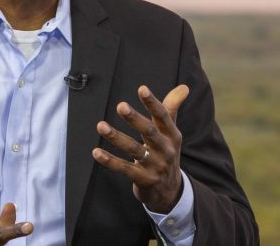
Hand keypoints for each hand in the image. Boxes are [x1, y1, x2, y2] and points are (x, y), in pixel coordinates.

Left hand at [92, 84, 189, 213]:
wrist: (170, 192)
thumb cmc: (166, 153)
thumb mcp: (171, 133)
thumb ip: (171, 109)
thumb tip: (184, 86)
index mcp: (172, 136)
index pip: (163, 117)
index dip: (153, 103)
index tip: (142, 89)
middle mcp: (166, 150)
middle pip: (149, 132)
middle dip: (135, 119)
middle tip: (120, 106)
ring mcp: (155, 166)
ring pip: (134, 150)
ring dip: (116, 137)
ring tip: (100, 126)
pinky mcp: (143, 180)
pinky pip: (124, 169)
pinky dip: (110, 161)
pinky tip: (96, 152)